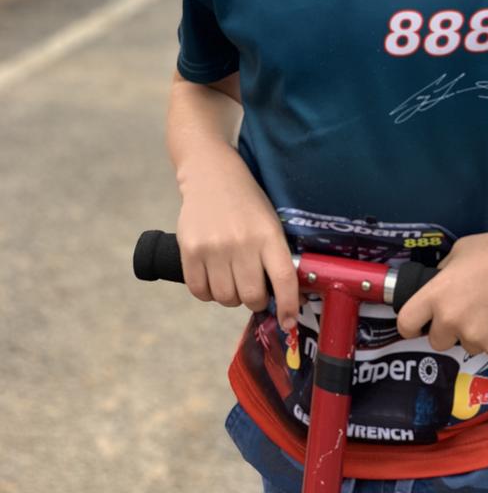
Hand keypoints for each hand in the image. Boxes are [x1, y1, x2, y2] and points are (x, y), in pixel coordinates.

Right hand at [176, 142, 298, 329]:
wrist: (211, 174)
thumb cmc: (247, 202)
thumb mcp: (270, 221)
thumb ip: (275, 255)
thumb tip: (288, 298)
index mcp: (268, 234)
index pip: (284, 279)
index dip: (289, 306)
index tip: (289, 321)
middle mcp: (242, 242)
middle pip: (252, 296)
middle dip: (256, 301)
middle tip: (254, 291)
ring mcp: (214, 247)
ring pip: (225, 298)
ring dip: (231, 297)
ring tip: (231, 279)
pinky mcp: (190, 250)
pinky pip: (200, 292)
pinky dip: (208, 293)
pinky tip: (212, 277)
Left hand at [396, 207, 487, 357]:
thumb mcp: (460, 252)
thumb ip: (444, 274)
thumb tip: (438, 286)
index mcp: (436, 295)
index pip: (406, 324)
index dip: (410, 326)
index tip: (417, 325)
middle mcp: (451, 321)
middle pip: (436, 341)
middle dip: (446, 330)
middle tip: (465, 312)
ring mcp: (476, 337)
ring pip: (466, 345)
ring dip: (474, 334)